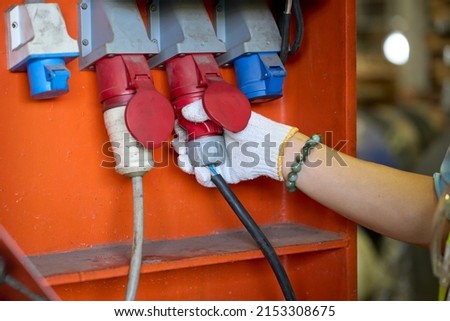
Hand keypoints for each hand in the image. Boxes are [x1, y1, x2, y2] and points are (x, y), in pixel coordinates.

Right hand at [172, 100, 297, 186]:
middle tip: (182, 148)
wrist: (271, 151)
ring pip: (194, 163)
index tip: (179, 131)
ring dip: (187, 164)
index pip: (191, 128)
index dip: (182, 130)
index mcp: (214, 126)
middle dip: (181, 149)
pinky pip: (206, 178)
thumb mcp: (229, 112)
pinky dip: (201, 177)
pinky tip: (202, 172)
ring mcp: (217, 158)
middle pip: (188, 147)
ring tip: (189, 163)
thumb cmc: (256, 130)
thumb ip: (206, 109)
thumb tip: (186, 112)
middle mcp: (214, 142)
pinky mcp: (222, 173)